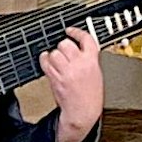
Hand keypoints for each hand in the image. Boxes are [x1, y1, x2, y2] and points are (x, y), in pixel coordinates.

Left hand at [40, 26, 103, 141]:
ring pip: (55, 52)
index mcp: (92, 61)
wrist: (83, 111)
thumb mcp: (96, 73)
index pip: (86, 39)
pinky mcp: (56, 78)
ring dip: (54, 54)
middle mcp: (79, 65)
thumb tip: (77, 47)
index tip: (70, 30)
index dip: (76, 32)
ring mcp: (66, 71)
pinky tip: (48, 63)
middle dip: (63, 46)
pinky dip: (44, 60)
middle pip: (66, 44)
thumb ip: (88, 59)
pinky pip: (46, 62)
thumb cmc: (90, 95)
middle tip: (64, 52)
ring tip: (57, 61)